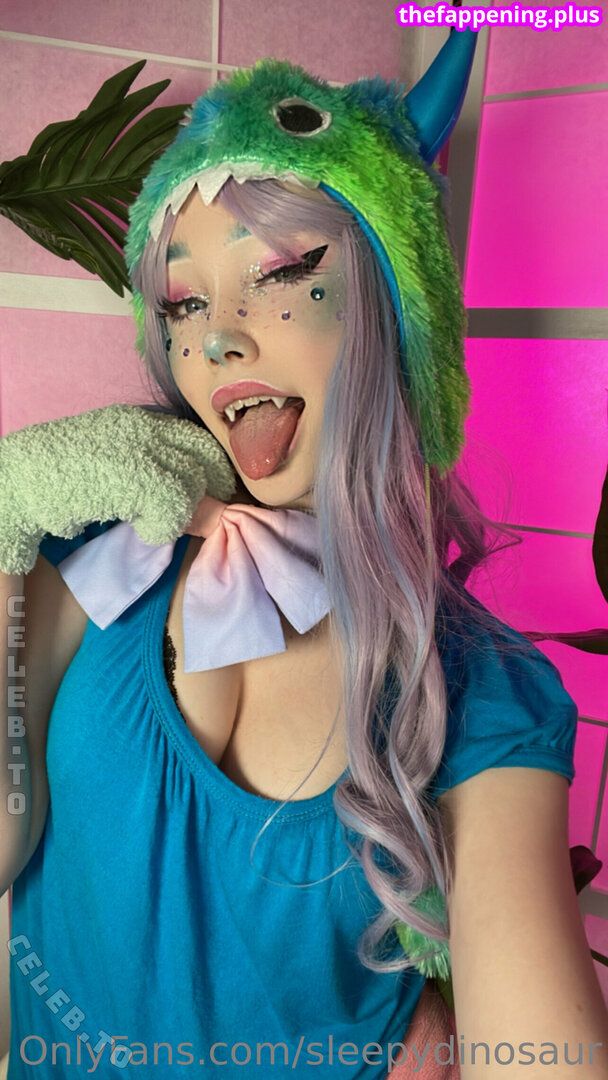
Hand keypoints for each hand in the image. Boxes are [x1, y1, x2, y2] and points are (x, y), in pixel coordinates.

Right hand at [0, 405, 235, 573]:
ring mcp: (138, 447)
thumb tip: (211, 510)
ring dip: (179, 513)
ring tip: (150, 524)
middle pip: (204, 461)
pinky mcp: (132, 473)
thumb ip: (160, 479)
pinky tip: (143, 530)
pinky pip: (175, 503)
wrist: (19, 481)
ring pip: (192, 483)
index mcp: (140, 422)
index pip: (200, 441)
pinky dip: (164, 525)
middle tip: (184, 520)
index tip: (210, 499)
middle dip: (202, 494)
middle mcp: (144, 427)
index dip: (211, 473)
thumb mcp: (118, 472)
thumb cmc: (66, 481)